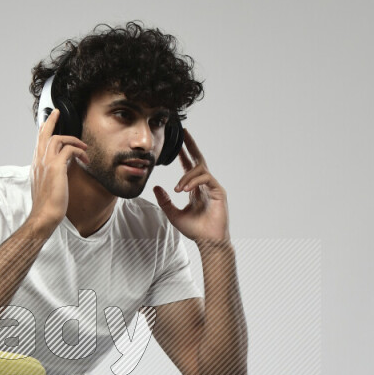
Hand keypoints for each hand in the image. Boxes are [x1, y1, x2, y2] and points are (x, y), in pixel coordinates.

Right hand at [29, 108, 88, 229]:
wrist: (44, 215)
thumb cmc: (46, 206)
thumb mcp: (47, 187)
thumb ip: (50, 175)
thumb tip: (59, 170)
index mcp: (36, 166)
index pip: (38, 143)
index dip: (44, 131)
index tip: (49, 123)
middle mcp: (38, 162)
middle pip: (43, 134)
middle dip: (51, 121)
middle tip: (57, 113)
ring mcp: (45, 163)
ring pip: (57, 138)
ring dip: (73, 140)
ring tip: (83, 147)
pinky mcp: (55, 167)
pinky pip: (68, 150)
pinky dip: (78, 151)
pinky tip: (84, 158)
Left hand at [153, 128, 230, 245]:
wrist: (208, 241)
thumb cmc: (195, 230)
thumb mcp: (173, 214)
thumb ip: (164, 201)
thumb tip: (155, 187)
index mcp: (195, 188)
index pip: (189, 166)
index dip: (183, 153)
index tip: (177, 142)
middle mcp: (204, 185)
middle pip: (198, 159)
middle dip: (191, 145)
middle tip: (184, 133)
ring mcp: (212, 187)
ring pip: (199, 169)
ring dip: (186, 177)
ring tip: (177, 189)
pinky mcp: (218, 192)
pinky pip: (206, 178)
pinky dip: (194, 182)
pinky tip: (184, 189)